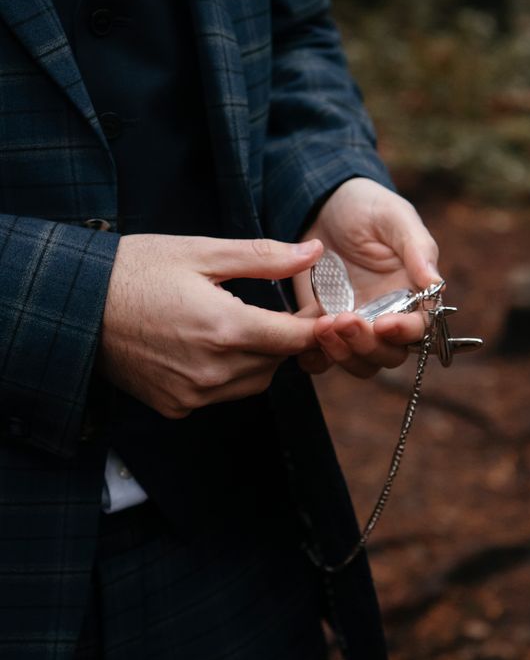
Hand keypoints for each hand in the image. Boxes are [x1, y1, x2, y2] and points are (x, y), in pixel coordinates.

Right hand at [98, 234, 322, 417]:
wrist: (75, 305)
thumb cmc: (136, 269)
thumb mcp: (202, 252)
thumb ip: (264, 257)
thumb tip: (314, 252)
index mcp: (225, 328)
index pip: (296, 338)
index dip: (316, 325)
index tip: (324, 311)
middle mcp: (213, 371)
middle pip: (278, 362)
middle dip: (285, 337)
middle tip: (277, 308)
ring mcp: (192, 394)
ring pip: (254, 383)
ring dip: (260, 358)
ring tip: (240, 324)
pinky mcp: (174, 407)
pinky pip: (221, 395)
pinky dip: (228, 374)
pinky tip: (209, 346)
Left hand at [293, 178, 440, 377]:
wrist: (321, 204)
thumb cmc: (367, 206)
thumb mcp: (394, 216)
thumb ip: (417, 248)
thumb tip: (436, 282)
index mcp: (412, 294)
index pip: (419, 329)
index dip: (404, 333)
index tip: (384, 324)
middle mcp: (386, 315)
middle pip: (389, 355)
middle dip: (367, 345)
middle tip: (343, 321)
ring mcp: (354, 324)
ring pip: (358, 362)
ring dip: (342, 354)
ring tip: (322, 326)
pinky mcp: (322, 325)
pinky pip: (322, 357)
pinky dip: (315, 358)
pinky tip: (304, 340)